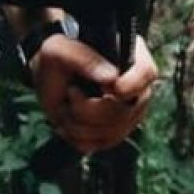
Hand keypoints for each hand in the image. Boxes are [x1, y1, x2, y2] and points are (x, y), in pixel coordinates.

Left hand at [30, 34, 156, 153]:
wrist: (47, 77)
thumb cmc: (56, 55)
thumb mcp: (61, 50)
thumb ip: (84, 59)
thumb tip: (110, 78)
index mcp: (129, 57)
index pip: (146, 73)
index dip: (132, 85)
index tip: (110, 89)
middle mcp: (135, 87)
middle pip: (128, 110)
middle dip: (91, 108)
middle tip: (70, 92)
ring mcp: (127, 112)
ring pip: (114, 132)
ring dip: (81, 124)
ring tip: (65, 106)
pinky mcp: (114, 131)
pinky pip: (102, 143)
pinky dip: (79, 137)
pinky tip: (68, 121)